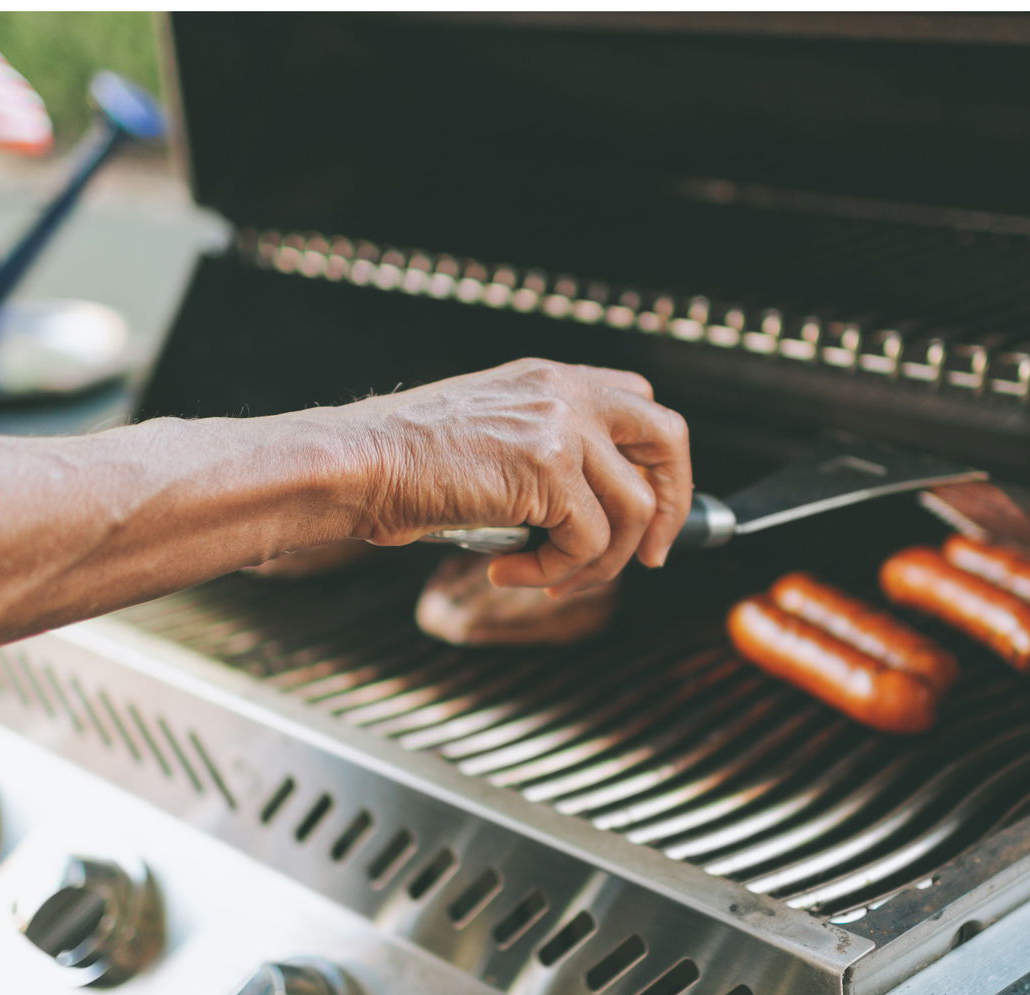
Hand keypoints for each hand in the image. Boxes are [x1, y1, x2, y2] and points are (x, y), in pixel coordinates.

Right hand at [333, 358, 691, 592]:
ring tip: (551, 580)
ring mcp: (562, 424)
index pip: (640, 404)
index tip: (647, 514)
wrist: (356, 464)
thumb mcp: (487, 438)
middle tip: (651, 559)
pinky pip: (589, 541)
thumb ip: (542, 454)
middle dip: (673, 507)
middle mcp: (565, 391)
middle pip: (668, 439)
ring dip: (600, 564)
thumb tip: (589, 521)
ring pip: (635, 509)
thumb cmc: (402, 464)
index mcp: (551, 379)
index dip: (656, 466)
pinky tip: (509, 573)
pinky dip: (556, 571)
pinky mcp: (548, 467)